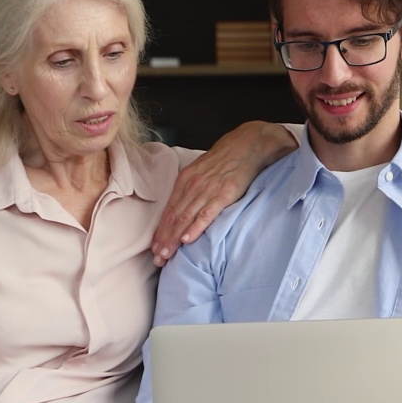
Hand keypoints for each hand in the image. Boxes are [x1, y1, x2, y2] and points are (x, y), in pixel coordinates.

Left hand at [151, 122, 296, 265]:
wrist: (247, 144)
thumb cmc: (226, 159)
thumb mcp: (202, 170)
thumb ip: (192, 188)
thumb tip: (184, 208)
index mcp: (186, 180)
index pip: (169, 210)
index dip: (161, 231)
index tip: (154, 248)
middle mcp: (193, 185)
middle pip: (174, 217)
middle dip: (164, 239)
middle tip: (157, 258)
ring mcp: (207, 189)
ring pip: (186, 218)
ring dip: (174, 238)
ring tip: (166, 255)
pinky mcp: (224, 193)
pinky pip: (207, 213)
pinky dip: (196, 227)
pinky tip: (187, 239)